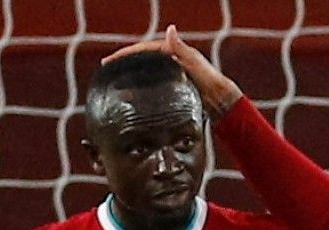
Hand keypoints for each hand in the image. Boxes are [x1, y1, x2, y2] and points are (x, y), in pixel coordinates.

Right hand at [102, 25, 242, 118]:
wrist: (221, 101)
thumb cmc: (210, 81)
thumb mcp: (194, 63)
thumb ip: (181, 48)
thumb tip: (170, 29)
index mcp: (174, 51)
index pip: (144, 49)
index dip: (126, 53)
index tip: (110, 59)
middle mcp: (172, 59)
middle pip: (143, 58)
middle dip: (125, 61)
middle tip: (107, 66)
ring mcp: (172, 72)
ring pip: (147, 70)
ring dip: (131, 72)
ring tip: (114, 76)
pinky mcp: (174, 86)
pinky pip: (153, 82)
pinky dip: (141, 84)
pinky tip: (133, 90)